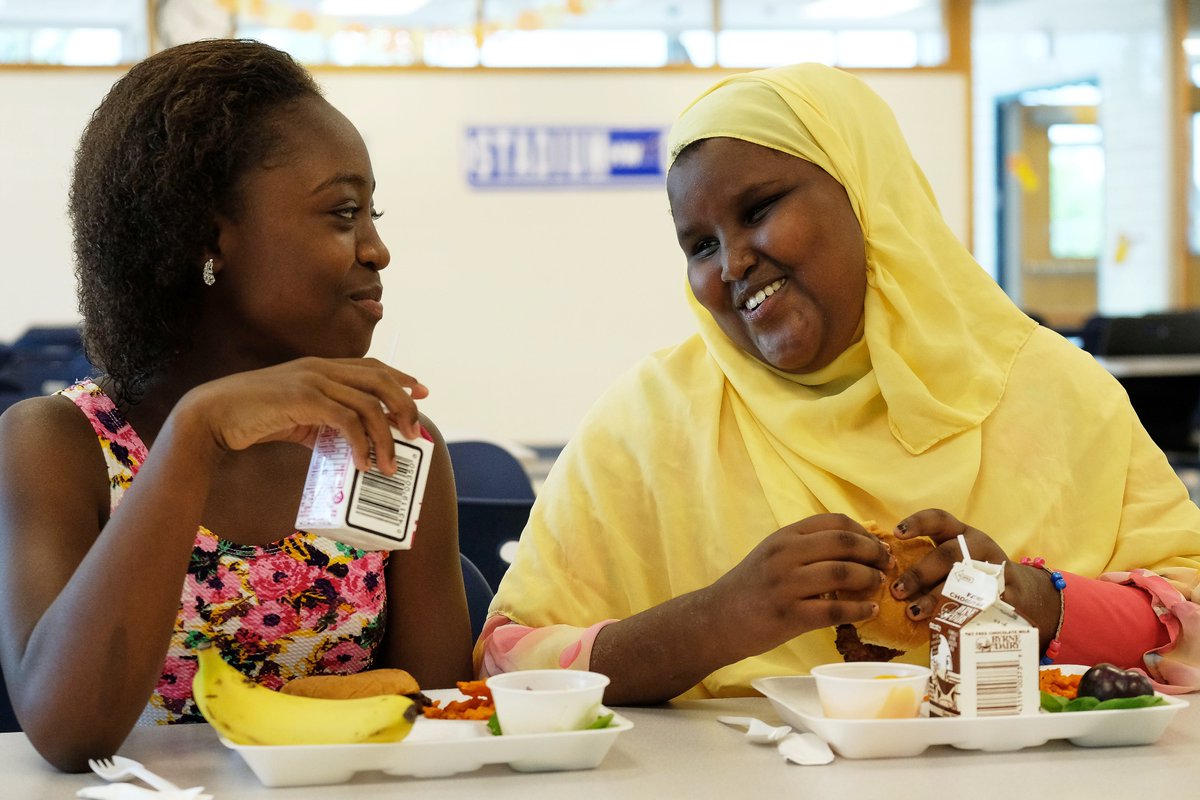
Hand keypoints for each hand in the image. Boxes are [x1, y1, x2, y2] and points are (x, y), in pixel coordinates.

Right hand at [173, 357, 427, 473]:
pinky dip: (361, 444)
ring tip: (388, 464)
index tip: (421, 391)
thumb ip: (324, 421)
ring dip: (385, 436)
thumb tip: (352, 443)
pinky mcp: (303, 399)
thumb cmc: (253, 417)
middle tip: (415, 433)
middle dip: (404, 406)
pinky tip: (362, 464)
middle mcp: (321, 367)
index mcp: (320, 366)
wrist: (212, 415)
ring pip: (369, 403)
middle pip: (380, 380)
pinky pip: (347, 420)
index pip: (372, 366)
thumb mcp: (297, 415)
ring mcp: (313, 380)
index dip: (400, 377)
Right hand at [705, 513, 892, 660]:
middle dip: (874, 552)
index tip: (879, 544)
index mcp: (784, 536)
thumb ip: (807, 547)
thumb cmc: (752, 587)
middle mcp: (784, 554)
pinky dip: (859, 610)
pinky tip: (869, 611)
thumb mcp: (774, 554)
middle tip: (887, 564)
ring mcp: (785, 585)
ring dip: (870, 579)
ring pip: (843, 573)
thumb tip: (857, 544)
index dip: (864, 532)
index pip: (834, 522)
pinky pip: (835, 611)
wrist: (717, 619)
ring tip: (880, 585)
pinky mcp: (788, 615)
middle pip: (844, 543)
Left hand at [890, 509, 1061, 645]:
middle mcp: (978, 547)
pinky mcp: (1007, 595)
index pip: (939, 520)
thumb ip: (927, 559)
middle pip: (947, 555)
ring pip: (963, 582)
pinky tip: (943, 625)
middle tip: (897, 591)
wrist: (1023, 594)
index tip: (897, 532)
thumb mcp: (956, 557)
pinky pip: (980, 605)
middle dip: (919, 574)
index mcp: (962, 534)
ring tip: (913, 612)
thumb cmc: (974, 573)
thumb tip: (884, 572)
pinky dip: (960, 616)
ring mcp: (994, 570)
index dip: (918, 523)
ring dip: (935, 598)